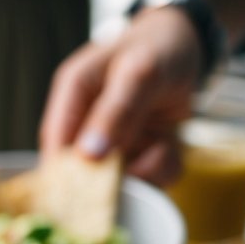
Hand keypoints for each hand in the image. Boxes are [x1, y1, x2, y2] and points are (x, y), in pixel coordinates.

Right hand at [39, 7, 201, 184]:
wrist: (189, 45)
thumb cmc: (157, 48)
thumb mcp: (138, 73)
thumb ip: (114, 112)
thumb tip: (88, 155)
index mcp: (73, 95)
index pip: (55, 142)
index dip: (62, 174)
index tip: (79, 198)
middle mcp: (87, 124)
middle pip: (85, 172)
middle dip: (113, 179)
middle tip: (136, 170)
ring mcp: (113, 143)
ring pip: (122, 181)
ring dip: (145, 173)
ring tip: (161, 147)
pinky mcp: (138, 154)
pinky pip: (149, 178)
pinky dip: (164, 168)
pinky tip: (169, 145)